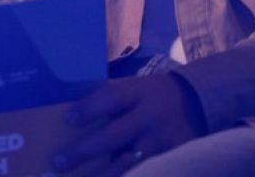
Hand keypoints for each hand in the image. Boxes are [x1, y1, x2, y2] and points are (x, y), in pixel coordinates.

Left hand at [53, 72, 206, 174]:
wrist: (195, 102)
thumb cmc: (149, 95)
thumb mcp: (132, 87)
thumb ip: (106, 94)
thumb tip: (65, 102)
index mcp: (137, 94)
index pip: (111, 98)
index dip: (89, 108)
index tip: (68, 119)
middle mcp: (149, 117)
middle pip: (114, 135)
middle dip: (84, 150)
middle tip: (58, 162)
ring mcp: (161, 142)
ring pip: (130, 163)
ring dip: (105, 174)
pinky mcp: (172, 158)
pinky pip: (148, 172)